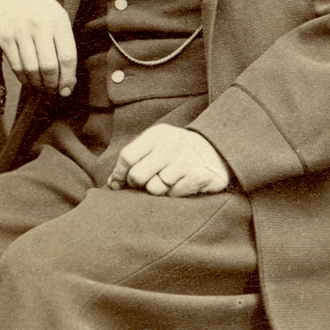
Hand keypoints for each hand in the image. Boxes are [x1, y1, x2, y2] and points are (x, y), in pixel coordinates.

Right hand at [0, 0, 76, 93]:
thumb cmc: (40, 11)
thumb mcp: (58, 19)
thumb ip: (65, 47)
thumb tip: (68, 83)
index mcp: (59, 21)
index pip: (67, 57)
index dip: (68, 78)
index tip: (67, 90)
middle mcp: (40, 25)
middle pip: (49, 66)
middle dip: (52, 85)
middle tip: (53, 90)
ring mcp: (21, 31)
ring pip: (31, 69)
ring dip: (38, 84)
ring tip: (42, 86)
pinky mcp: (5, 37)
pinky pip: (15, 66)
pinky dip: (23, 78)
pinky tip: (29, 80)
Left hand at [107, 125, 229, 196]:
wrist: (218, 149)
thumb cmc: (178, 150)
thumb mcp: (157, 144)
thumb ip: (135, 159)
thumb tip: (111, 183)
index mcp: (157, 134)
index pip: (127, 157)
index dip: (118, 174)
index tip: (117, 184)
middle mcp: (171, 144)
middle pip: (137, 176)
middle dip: (138, 184)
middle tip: (148, 182)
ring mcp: (185, 160)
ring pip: (154, 189)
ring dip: (159, 190)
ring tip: (169, 181)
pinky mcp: (198, 175)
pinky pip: (173, 194)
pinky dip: (175, 193)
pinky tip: (183, 184)